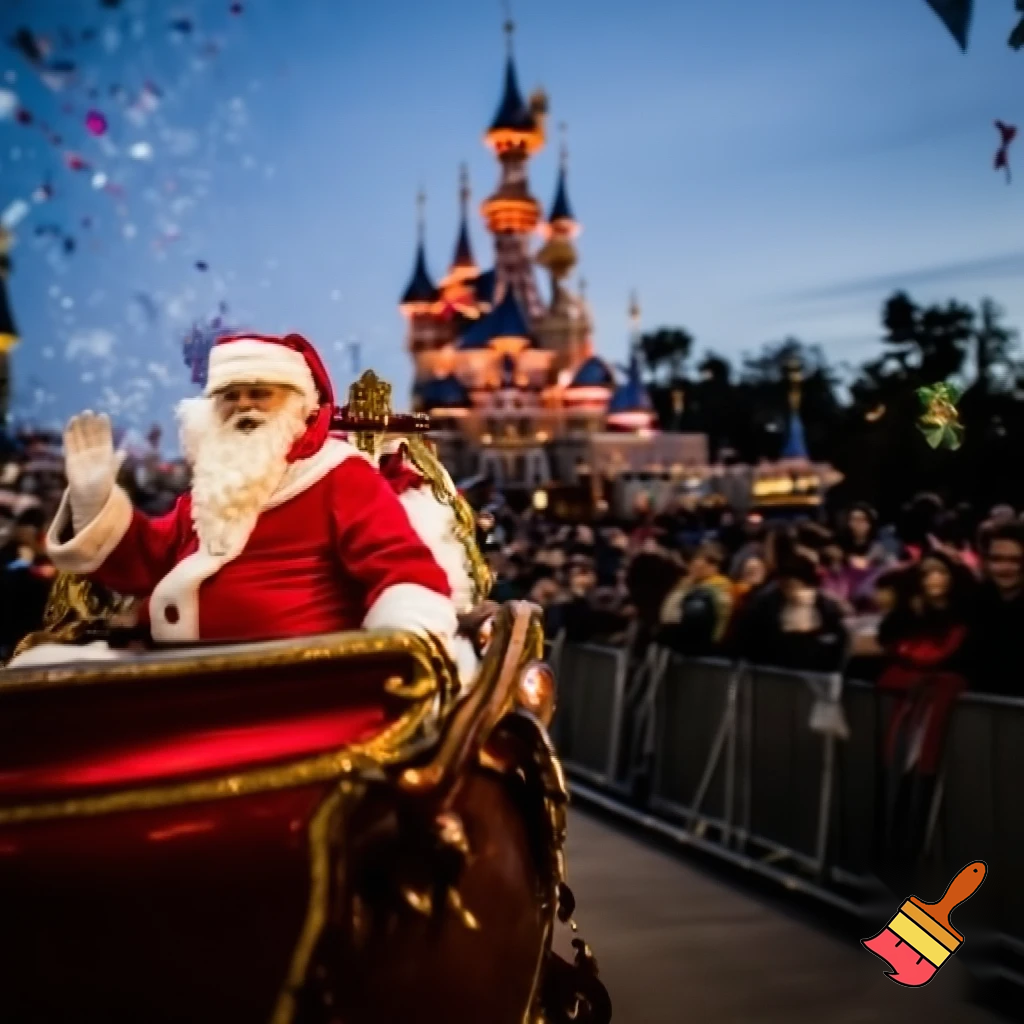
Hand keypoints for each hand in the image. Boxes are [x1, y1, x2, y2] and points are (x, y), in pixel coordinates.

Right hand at [64, 411, 121, 531]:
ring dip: (81, 426)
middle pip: (92, 434)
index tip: (104, 415)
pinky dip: (70, 433)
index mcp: (105, 454)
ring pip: (81, 436)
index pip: (104, 437)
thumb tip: (124, 452)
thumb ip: (116, 461)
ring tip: (81, 414)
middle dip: (91, 423)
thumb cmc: (103, 486)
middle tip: (90, 411)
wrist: (89, 497)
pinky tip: (71, 422)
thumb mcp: (111, 471)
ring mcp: (81, 453)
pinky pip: (70, 442)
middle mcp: (93, 452)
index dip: (104, 427)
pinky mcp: (70, 457)